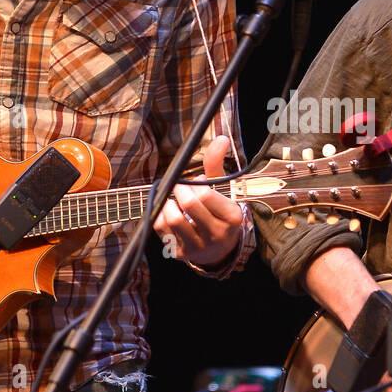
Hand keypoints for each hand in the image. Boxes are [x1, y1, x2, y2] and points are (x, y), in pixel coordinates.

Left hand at [155, 135, 242, 267]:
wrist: (218, 250)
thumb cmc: (218, 213)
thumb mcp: (222, 190)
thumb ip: (217, 164)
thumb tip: (221, 139)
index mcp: (231, 217)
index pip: (206, 195)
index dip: (194, 184)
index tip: (194, 183)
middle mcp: (217, 235)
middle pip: (189, 205)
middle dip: (179, 190)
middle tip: (179, 187)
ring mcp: (198, 247)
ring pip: (173, 219)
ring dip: (168, 203)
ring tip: (173, 201)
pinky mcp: (181, 253)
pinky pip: (161, 230)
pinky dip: (160, 215)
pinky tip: (168, 213)